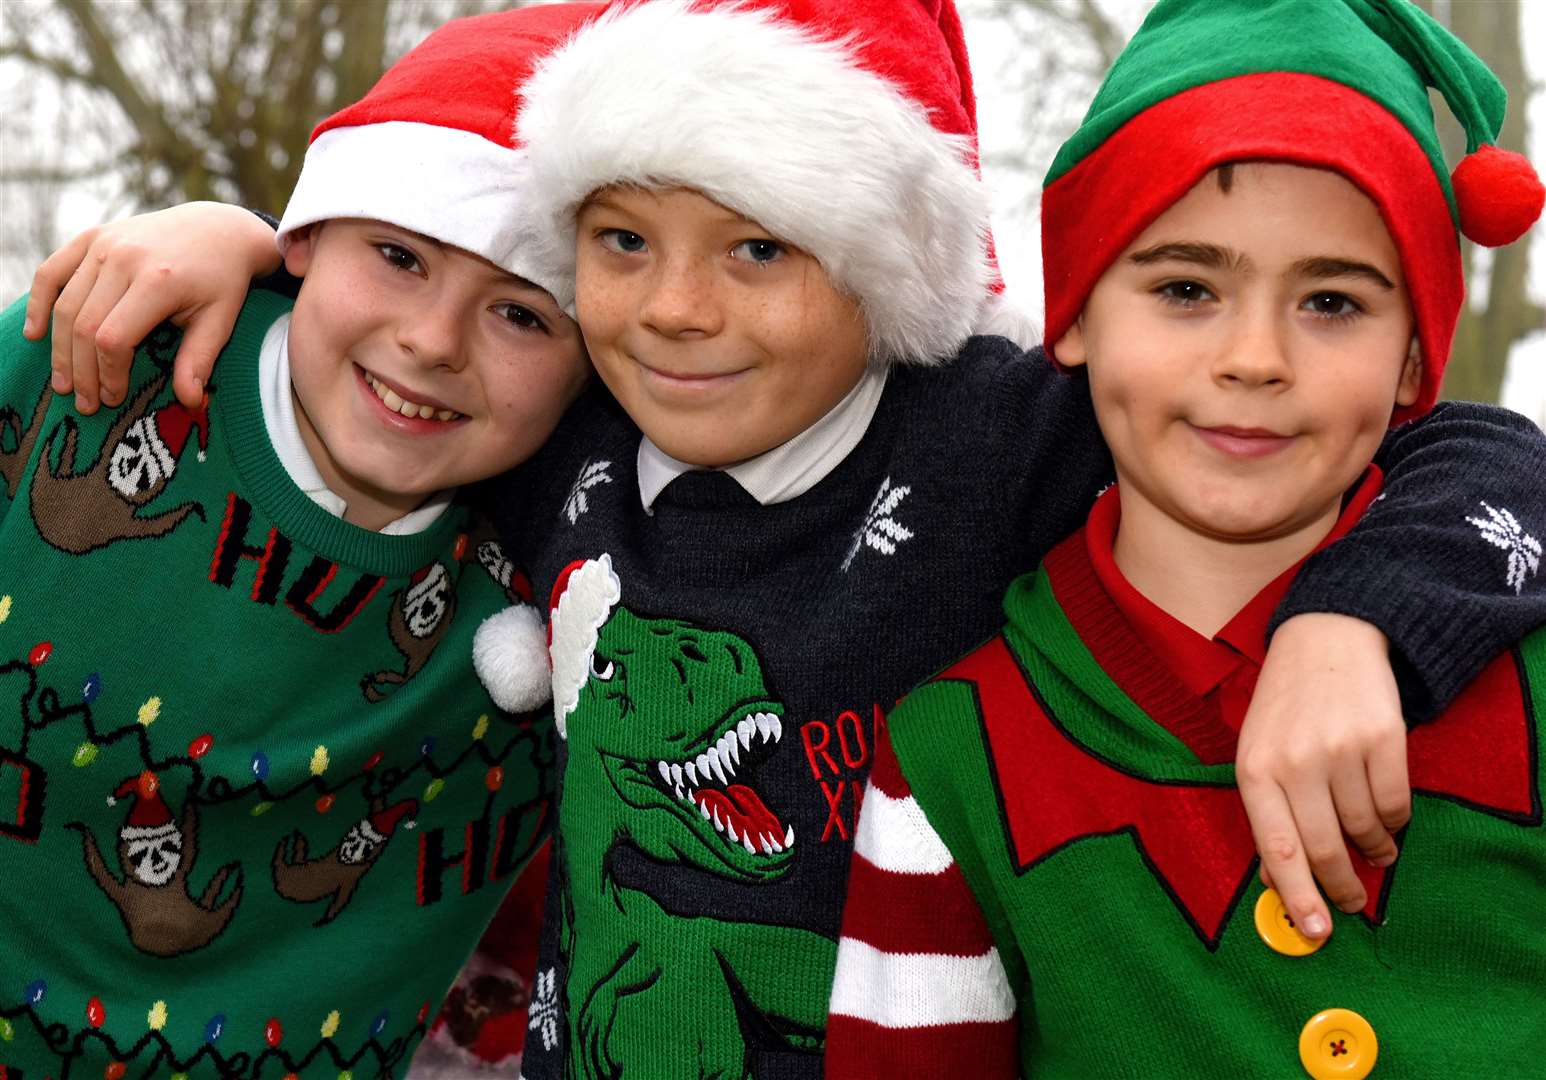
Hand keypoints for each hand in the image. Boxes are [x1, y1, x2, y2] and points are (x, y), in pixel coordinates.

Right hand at [22, 203, 280, 412]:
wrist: (217, 230)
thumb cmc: (221, 282)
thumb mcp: (220, 320)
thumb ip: (200, 360)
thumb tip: (192, 403)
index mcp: (158, 281)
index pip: (114, 338)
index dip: (108, 374)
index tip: (113, 398)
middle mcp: (124, 259)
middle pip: (84, 326)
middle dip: (81, 371)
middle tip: (85, 403)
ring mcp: (103, 244)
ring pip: (65, 304)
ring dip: (60, 349)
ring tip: (64, 383)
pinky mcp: (91, 236)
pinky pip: (51, 272)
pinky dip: (38, 302)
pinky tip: (35, 335)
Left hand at [1235, 613, 1409, 940]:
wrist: (1324, 640)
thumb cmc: (1284, 707)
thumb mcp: (1257, 752)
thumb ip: (1267, 812)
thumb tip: (1277, 879)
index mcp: (1254, 770)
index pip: (1276, 848)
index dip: (1296, 896)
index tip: (1313, 931)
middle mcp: (1295, 762)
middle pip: (1324, 848)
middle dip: (1340, 886)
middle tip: (1350, 902)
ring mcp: (1340, 749)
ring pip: (1365, 829)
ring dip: (1372, 851)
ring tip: (1373, 852)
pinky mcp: (1382, 738)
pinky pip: (1396, 804)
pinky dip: (1395, 823)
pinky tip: (1387, 821)